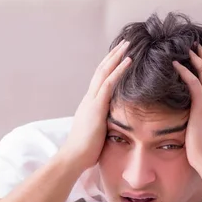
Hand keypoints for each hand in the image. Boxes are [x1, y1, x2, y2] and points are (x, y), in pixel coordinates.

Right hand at [59, 40, 131, 171]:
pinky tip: (128, 61)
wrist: (73, 158)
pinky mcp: (96, 107)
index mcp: (89, 105)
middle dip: (113, 56)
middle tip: (125, 44)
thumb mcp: (97, 133)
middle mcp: (88, 99)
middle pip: (100, 71)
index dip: (108, 67)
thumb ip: (105, 124)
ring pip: (104, 72)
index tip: (118, 57)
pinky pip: (108, 84)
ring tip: (128, 46)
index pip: (99, 80)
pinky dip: (119, 71)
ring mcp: (91, 101)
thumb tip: (116, 126)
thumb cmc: (85, 151)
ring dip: (116, 58)